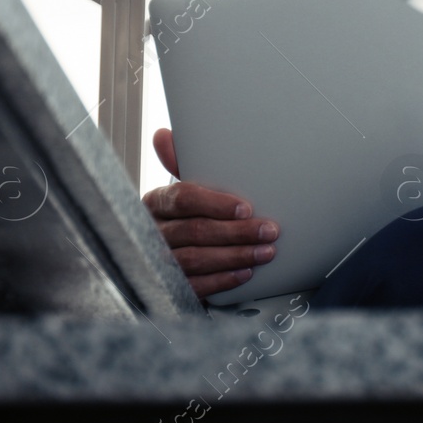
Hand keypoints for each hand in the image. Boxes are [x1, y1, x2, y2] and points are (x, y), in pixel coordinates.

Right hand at [142, 127, 279, 299]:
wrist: (173, 253)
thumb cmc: (186, 215)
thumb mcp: (187, 189)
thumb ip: (182, 163)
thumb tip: (163, 136)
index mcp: (156, 202)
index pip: (182, 199)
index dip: (215, 204)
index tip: (245, 208)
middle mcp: (153, 232)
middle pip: (194, 231)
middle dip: (236, 232)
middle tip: (269, 231)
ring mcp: (158, 261)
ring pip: (195, 259)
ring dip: (235, 256)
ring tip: (265, 251)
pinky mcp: (169, 287)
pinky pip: (195, 286)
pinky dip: (222, 280)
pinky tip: (245, 273)